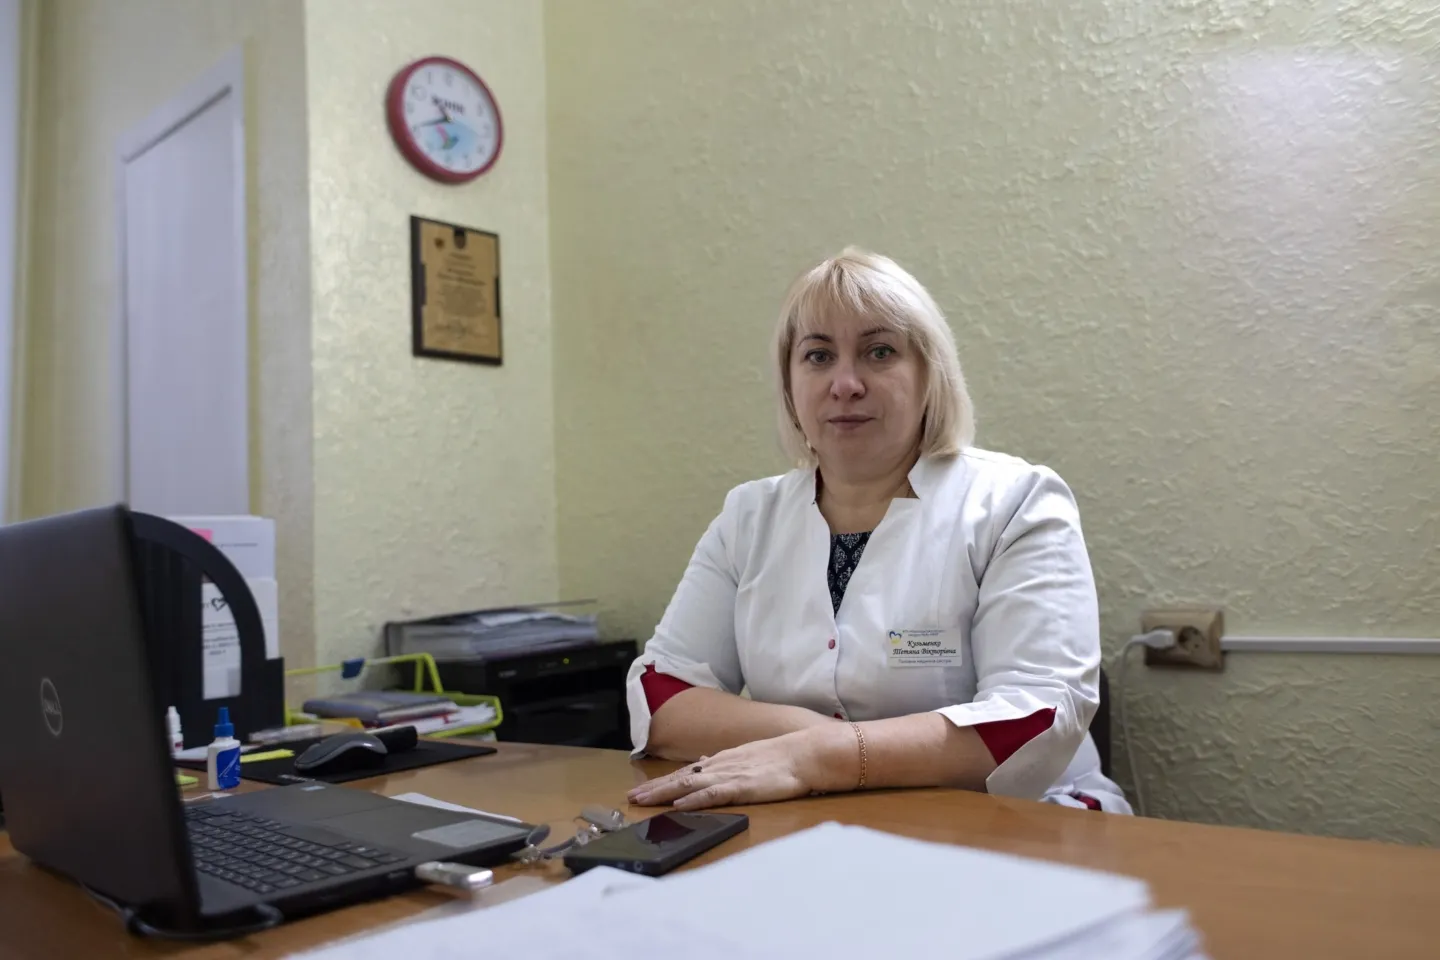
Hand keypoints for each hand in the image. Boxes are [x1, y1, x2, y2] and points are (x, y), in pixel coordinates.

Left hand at [628, 728, 847, 810]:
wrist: (805, 754)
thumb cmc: (782, 758)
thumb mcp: (747, 758)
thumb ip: (723, 763)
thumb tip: (702, 763)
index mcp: (722, 761)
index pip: (685, 773)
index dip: (662, 782)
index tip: (642, 790)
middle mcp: (720, 766)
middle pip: (680, 778)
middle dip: (654, 789)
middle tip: (631, 798)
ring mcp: (730, 776)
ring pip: (689, 785)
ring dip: (664, 793)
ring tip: (643, 801)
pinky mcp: (742, 787)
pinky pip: (713, 794)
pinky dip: (694, 800)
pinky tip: (679, 805)